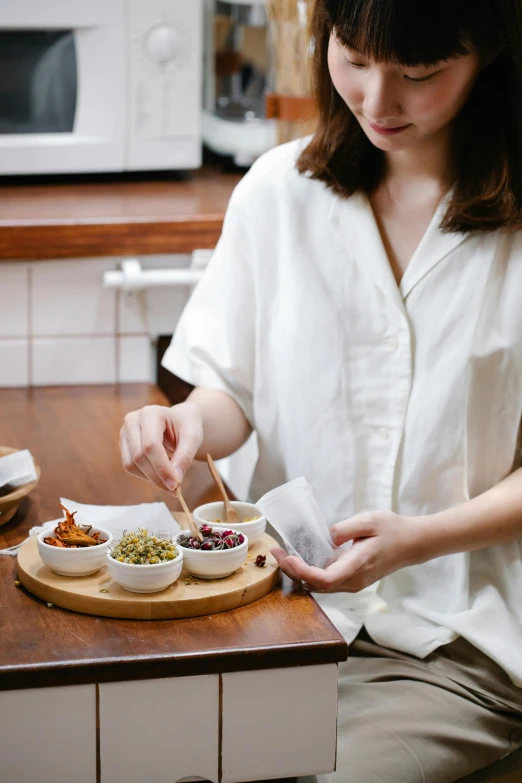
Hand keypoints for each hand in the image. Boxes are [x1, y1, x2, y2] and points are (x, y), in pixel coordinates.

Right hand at [119, 401, 203, 491]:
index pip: (151, 445)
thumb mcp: (193, 438)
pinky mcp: (124, 444)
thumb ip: (185, 457)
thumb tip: (175, 480)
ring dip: (150, 478)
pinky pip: (129, 466)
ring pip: (131, 464)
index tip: (175, 485)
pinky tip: (160, 475)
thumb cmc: (187, 425)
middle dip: (157, 477)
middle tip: (175, 489)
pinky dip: (145, 475)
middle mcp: (132, 420)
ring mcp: (125, 432)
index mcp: (150, 413)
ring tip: (169, 482)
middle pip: (139, 456)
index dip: (162, 468)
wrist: (180, 419)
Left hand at [271, 511, 426, 592]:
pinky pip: (327, 582)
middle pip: (316, 586)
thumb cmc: (392, 529)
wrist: (413, 543)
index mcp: (357, 566)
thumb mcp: (369, 521)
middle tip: (276, 552)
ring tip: (283, 555)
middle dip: (293, 571)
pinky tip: (301, 558)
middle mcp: (353, 580)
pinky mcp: (353, 579)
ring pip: (320, 586)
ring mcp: (353, 583)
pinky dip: (310, 573)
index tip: (288, 556)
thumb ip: (344, 529)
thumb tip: (326, 537)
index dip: (302, 572)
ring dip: (299, 573)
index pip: (323, 580)